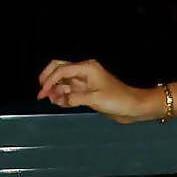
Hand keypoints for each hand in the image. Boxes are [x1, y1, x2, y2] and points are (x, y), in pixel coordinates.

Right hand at [36, 58, 152, 122]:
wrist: (134, 107)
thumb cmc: (118, 100)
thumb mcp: (95, 99)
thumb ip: (75, 98)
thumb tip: (59, 99)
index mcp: (86, 68)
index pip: (61, 70)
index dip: (49, 81)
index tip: (42, 93)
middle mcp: (84, 72)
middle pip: (59, 69)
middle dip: (48, 80)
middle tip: (42, 93)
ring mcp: (85, 82)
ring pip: (64, 82)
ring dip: (56, 90)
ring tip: (53, 101)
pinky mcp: (88, 92)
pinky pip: (71, 91)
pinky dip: (64, 96)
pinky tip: (60, 103)